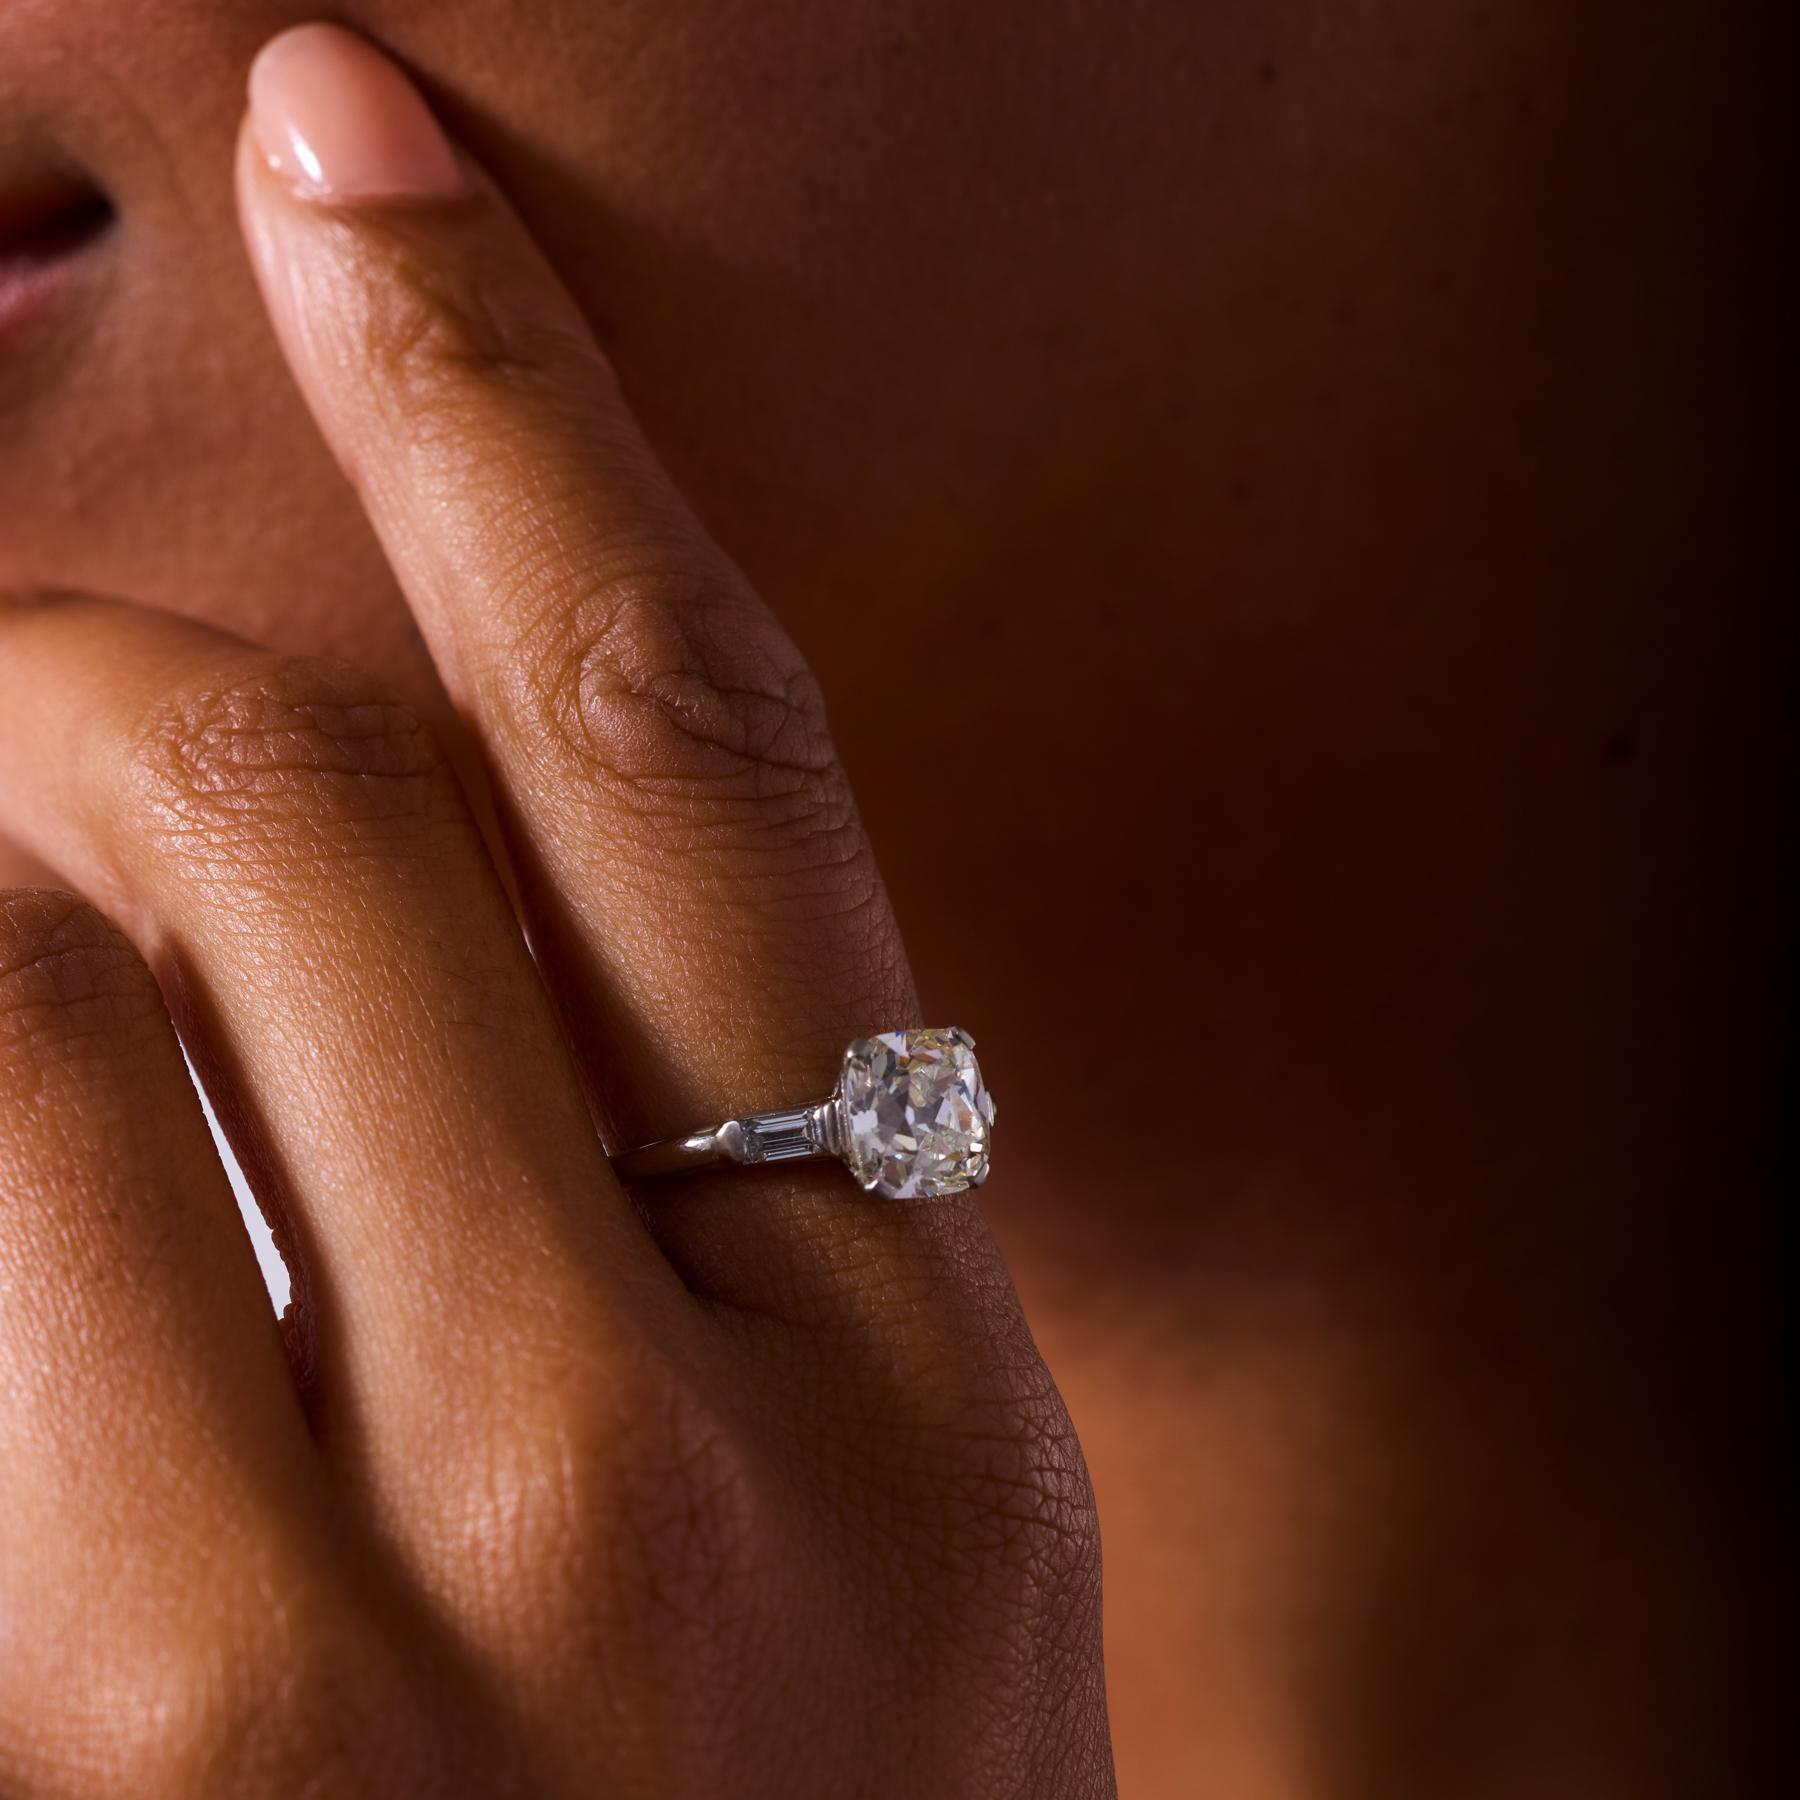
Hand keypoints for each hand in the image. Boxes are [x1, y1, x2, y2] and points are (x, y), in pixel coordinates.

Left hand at [0, 25, 1109, 1797]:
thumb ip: (705, 1195)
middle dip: (76, 672)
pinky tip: (9, 1237)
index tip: (350, 142)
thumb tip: (386, 873)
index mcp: (899, 1360)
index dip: (511, 398)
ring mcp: (306, 1683)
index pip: (677, 747)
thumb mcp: (892, 1515)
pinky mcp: (80, 1776)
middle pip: (272, 809)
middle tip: (3, 698)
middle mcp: (639, 1473)